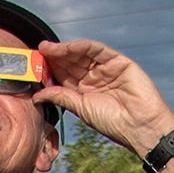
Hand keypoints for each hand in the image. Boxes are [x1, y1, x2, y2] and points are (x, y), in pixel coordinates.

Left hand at [39, 39, 173, 152]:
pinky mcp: (119, 61)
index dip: (50, 69)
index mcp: (85, 90)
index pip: (64, 75)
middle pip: (71, 63)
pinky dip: (82, 47)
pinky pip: (98, 50)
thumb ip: (61, 97)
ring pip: (82, 54)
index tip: (34, 65)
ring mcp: (107, 68)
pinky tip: (67, 47)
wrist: (139, 125)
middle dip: (54, 57)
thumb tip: (37, 96)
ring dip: (64, 50)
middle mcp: (95, 77)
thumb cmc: (112, 122)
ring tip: (48, 48)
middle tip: (39, 52)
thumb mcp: (81, 108)